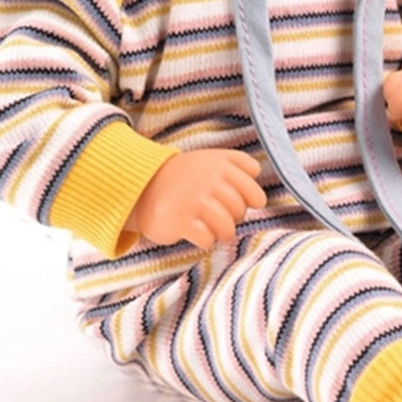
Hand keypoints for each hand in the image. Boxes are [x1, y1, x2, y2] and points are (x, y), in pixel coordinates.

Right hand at [124, 149, 265, 248]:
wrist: (143, 187)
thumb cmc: (184, 177)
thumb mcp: (210, 159)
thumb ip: (238, 164)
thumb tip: (259, 180)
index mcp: (220, 164)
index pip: (254, 191)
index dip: (253, 201)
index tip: (242, 202)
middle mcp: (209, 180)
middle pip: (240, 211)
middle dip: (233, 218)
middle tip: (218, 214)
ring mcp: (194, 200)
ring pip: (227, 228)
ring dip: (221, 232)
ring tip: (210, 226)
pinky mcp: (180, 220)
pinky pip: (208, 240)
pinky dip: (205, 241)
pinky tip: (196, 231)